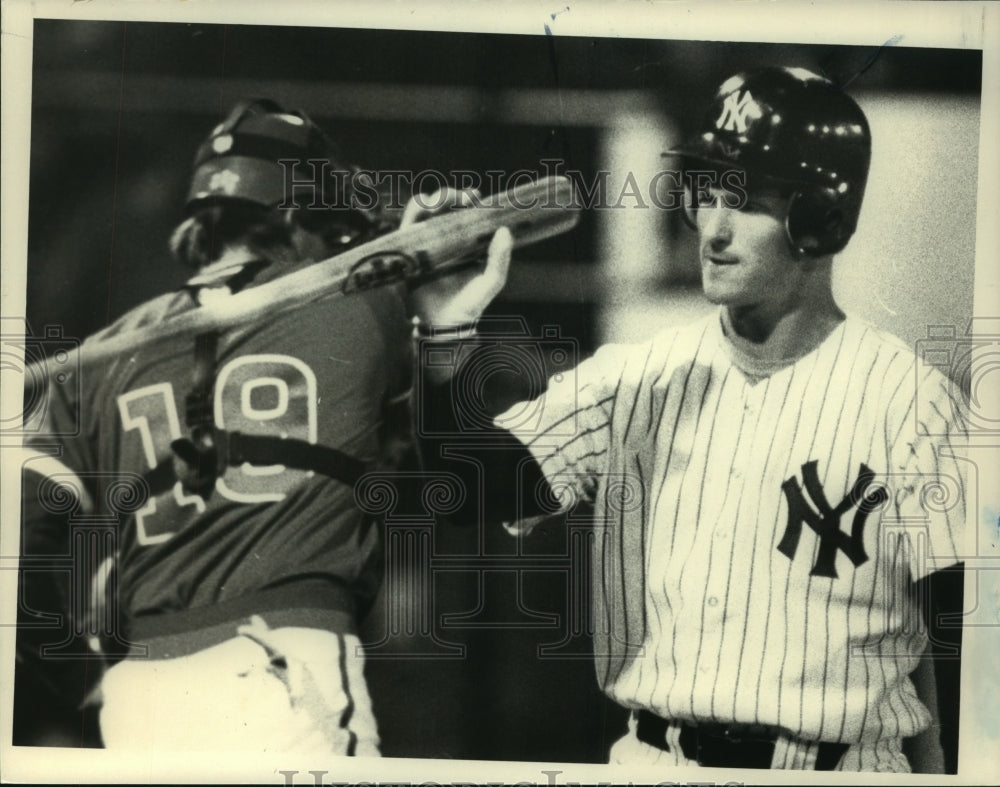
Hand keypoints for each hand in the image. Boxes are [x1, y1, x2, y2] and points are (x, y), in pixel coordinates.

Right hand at [403, 188, 512, 328]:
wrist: (444, 324)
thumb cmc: (470, 303)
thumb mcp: (491, 282)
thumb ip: (499, 259)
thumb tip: (505, 231)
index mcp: (467, 242)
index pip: (467, 213)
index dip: (470, 200)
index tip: (475, 196)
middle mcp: (446, 239)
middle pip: (445, 207)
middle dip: (451, 196)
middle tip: (461, 199)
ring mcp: (427, 243)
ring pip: (426, 211)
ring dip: (432, 200)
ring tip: (440, 203)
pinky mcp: (410, 250)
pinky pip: (408, 225)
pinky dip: (414, 212)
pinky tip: (424, 208)